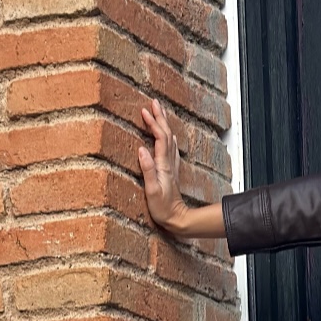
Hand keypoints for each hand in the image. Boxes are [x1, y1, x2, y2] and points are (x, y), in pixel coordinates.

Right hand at [138, 98, 189, 233]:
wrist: (178, 219)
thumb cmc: (163, 208)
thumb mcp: (152, 190)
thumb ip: (148, 170)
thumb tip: (141, 149)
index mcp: (163, 165)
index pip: (160, 138)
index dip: (153, 123)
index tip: (145, 110)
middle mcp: (169, 163)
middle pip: (167, 135)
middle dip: (160, 117)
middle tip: (154, 102)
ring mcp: (172, 166)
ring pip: (170, 139)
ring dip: (164, 124)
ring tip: (159, 112)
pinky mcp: (171, 171)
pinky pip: (171, 149)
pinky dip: (168, 138)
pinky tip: (169, 136)